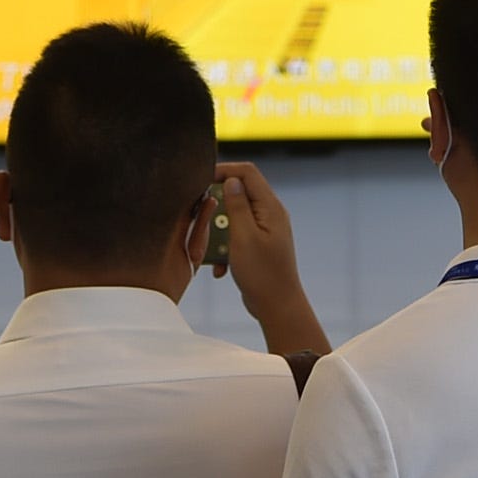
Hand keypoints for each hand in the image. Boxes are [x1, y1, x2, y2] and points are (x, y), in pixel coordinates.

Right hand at [213, 162, 329, 355]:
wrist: (277, 307)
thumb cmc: (262, 274)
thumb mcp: (243, 237)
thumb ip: (237, 206)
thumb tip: (231, 181)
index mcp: (270, 207)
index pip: (247, 173)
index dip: (224, 171)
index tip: (201, 180)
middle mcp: (270, 214)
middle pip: (239, 194)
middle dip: (217, 207)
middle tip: (199, 217)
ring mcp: (266, 230)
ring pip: (235, 219)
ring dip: (219, 233)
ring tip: (211, 251)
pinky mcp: (259, 246)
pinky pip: (237, 238)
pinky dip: (226, 250)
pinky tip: (221, 269)